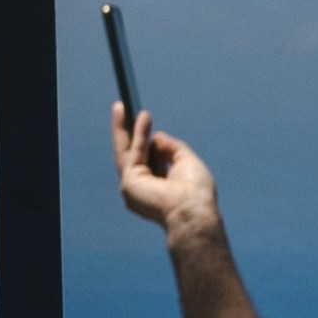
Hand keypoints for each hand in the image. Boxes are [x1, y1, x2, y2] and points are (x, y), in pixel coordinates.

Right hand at [111, 104, 221, 241]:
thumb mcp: (186, 161)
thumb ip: (171, 147)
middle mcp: (141, 187)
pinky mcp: (129, 183)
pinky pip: (134, 152)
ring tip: (123, 106)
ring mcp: (132, 186)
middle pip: (129, 153)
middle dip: (125, 131)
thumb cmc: (196, 192)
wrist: (193, 210)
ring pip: (125, 151)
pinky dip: (139, 134)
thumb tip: (157, 135)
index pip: (147, 159)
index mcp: (156, 186)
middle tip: (121, 110)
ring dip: (124, 128)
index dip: (143, 140)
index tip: (143, 121)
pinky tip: (144, 118)